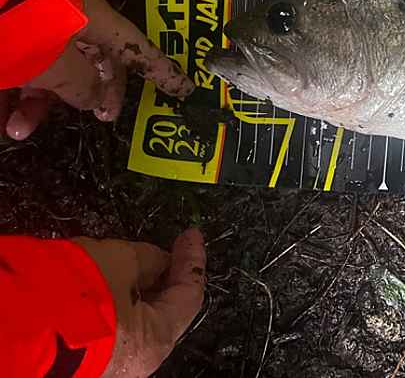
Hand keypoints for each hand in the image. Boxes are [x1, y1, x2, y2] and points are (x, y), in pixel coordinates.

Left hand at [2, 0, 193, 138]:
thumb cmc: (22, 30)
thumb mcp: (57, 66)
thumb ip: (84, 87)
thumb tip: (96, 99)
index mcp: (95, 19)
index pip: (139, 49)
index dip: (161, 71)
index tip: (184, 88)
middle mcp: (71, 20)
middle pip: (95, 61)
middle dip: (92, 94)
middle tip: (101, 118)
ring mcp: (37, 26)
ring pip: (52, 69)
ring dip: (39, 103)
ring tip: (19, 129)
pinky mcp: (9, 35)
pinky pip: (21, 68)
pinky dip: (15, 93)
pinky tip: (2, 120)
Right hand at [74, 228, 206, 377]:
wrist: (10, 324)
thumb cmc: (74, 294)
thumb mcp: (119, 262)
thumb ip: (147, 260)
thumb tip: (159, 261)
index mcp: (154, 341)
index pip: (188, 294)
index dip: (191, 260)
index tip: (190, 236)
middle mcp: (135, 364)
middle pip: (161, 312)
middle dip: (161, 278)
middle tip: (165, 248)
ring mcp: (106, 366)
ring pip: (132, 321)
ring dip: (134, 290)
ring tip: (131, 261)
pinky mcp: (79, 361)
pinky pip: (107, 329)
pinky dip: (111, 305)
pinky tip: (104, 284)